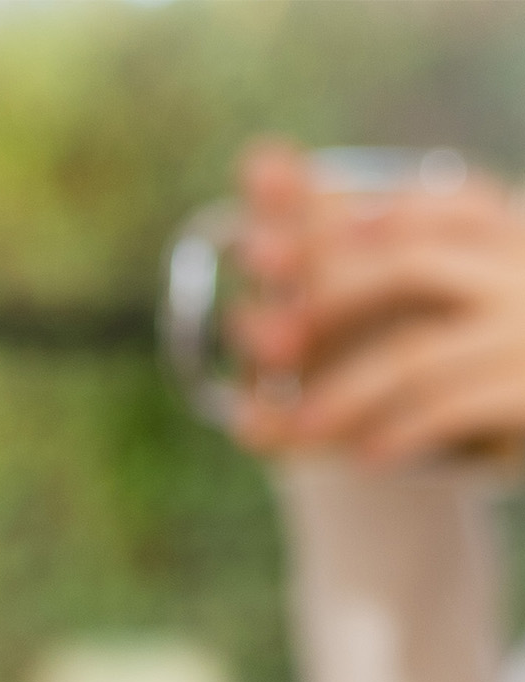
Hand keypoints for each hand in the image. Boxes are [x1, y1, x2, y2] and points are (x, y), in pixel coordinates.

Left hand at [228, 139, 524, 461]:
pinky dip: (400, 429)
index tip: (254, 252)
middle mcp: (516, 263)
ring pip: (418, 353)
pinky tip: (365, 452)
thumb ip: (334, 238)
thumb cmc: (458, 342)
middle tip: (255, 341)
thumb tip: (259, 160)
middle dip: (323, 303)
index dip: (325, 225)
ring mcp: (524, 328)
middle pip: (407, 266)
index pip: (403, 205)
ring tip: (301, 425)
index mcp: (489, 222)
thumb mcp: (399, 292)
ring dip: (346, 391)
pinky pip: (454, 409)